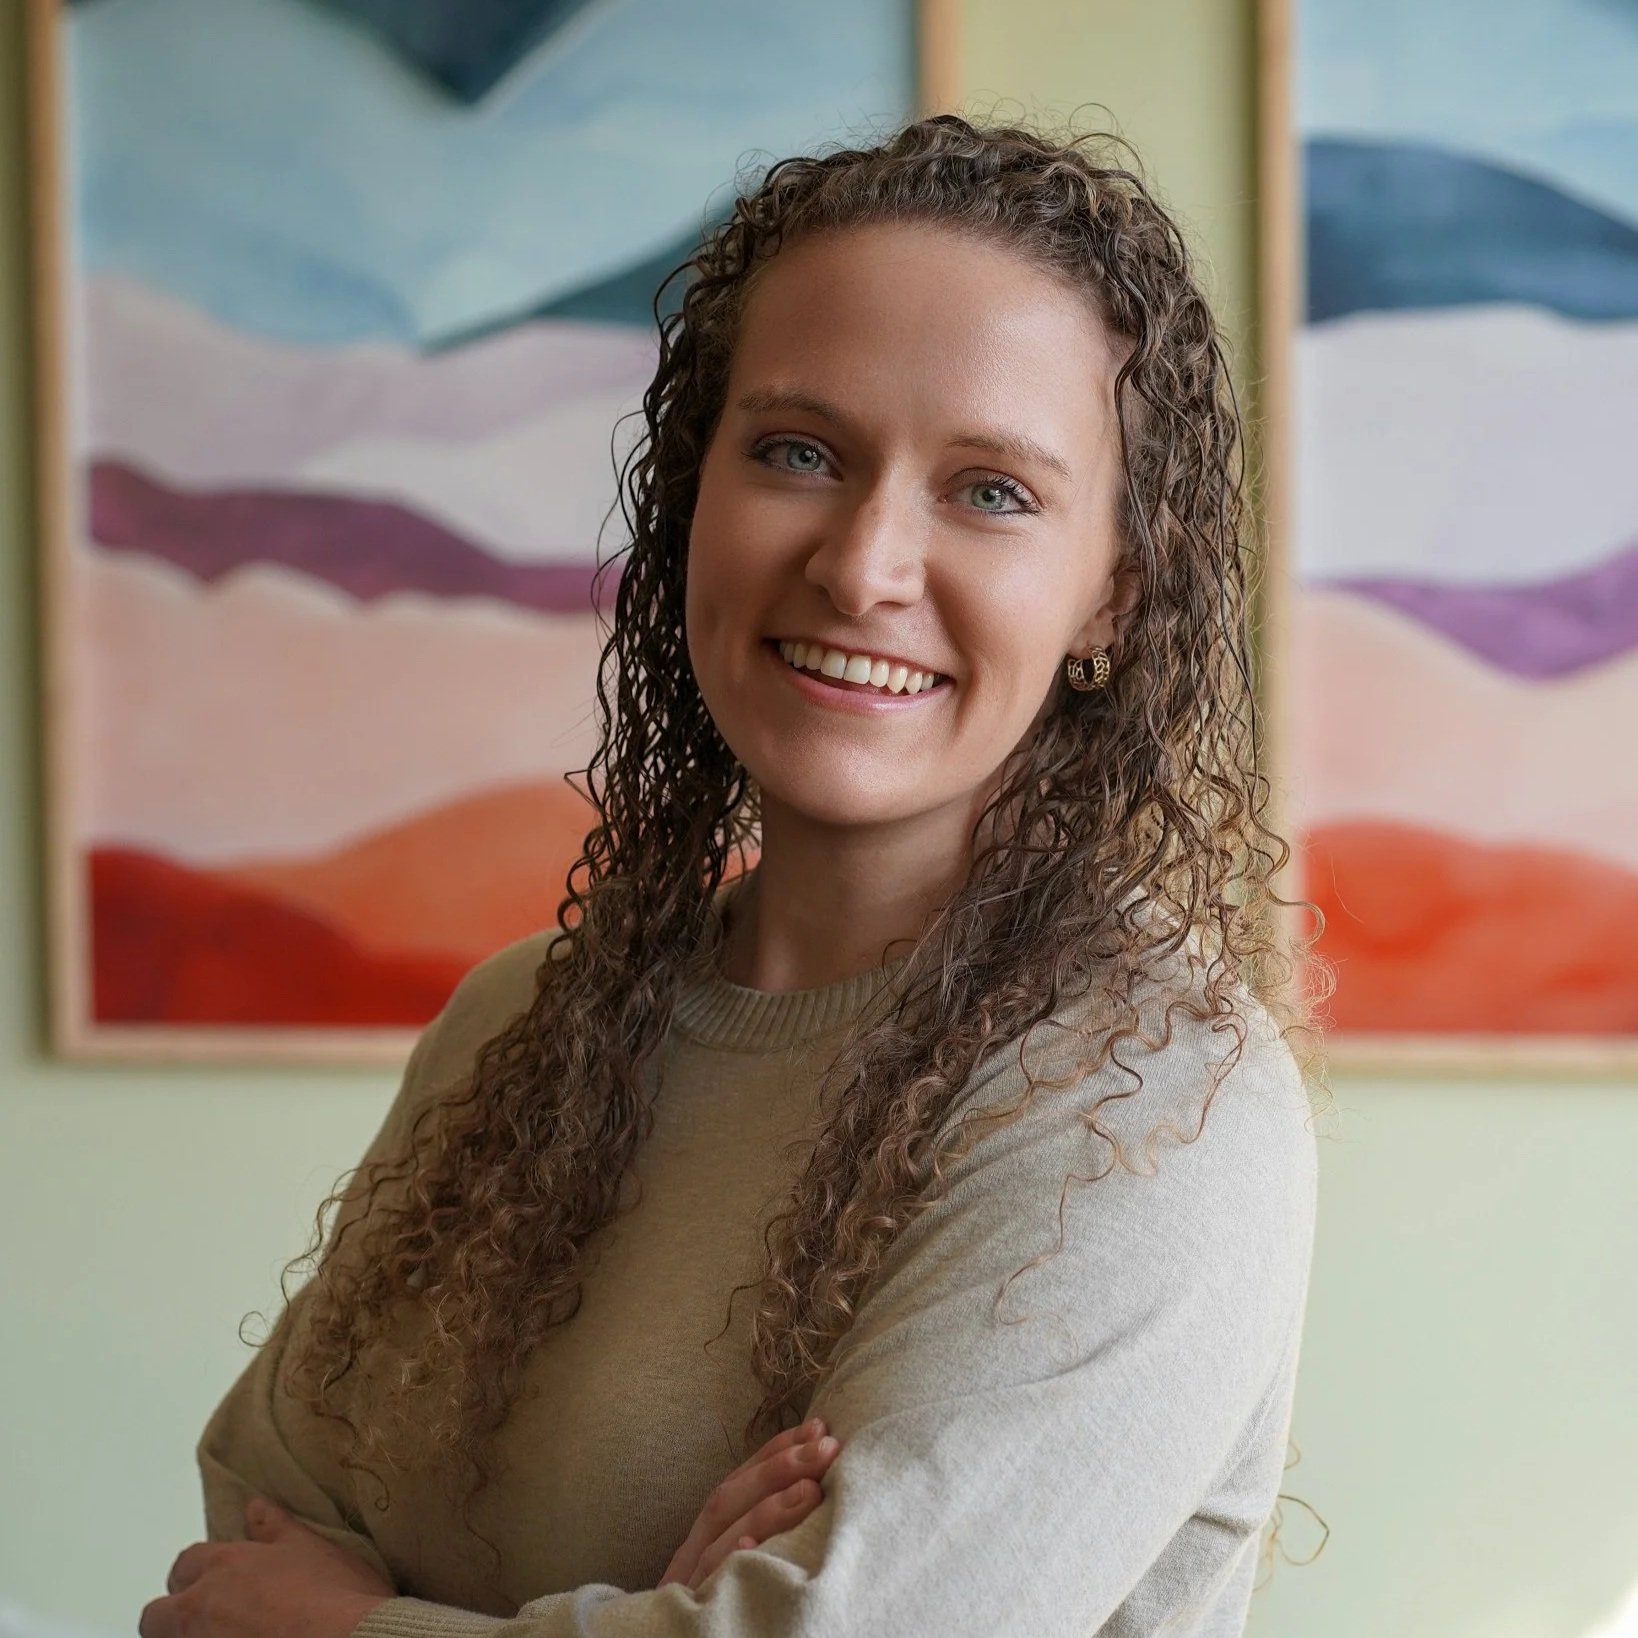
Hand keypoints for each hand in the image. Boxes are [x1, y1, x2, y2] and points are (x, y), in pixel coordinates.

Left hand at [139, 1498, 393, 1637]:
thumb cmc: (334, 1597)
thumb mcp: (311, 1548)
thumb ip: (276, 1528)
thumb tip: (255, 1507)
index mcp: (225, 1567)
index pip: (186, 1564)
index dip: (196, 1573)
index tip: (215, 1580)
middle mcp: (201, 1609)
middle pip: (156, 1615)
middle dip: (172, 1614)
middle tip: (208, 1618)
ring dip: (191, 1635)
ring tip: (230, 1632)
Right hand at [658, 1417, 840, 1593]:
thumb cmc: (716, 1611)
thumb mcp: (731, 1563)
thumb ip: (758, 1528)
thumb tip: (813, 1485)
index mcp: (703, 1538)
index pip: (738, 1482)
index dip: (774, 1452)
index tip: (818, 1427)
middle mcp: (691, 1556)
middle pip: (727, 1501)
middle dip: (778, 1468)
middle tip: (827, 1447)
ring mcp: (688, 1589)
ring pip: (721, 1542)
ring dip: (768, 1510)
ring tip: (812, 1489)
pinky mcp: (690, 1620)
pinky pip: (708, 1590)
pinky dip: (729, 1565)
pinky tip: (754, 1550)